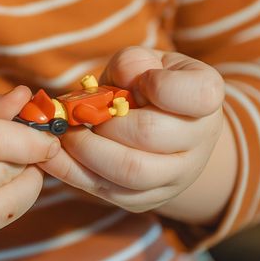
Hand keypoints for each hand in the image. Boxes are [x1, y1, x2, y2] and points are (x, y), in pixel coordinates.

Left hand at [39, 47, 228, 216]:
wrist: (162, 122)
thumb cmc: (149, 82)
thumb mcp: (145, 61)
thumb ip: (132, 62)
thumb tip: (121, 77)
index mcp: (206, 96)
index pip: (195, 95)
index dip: (158, 85)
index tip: (138, 81)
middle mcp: (200, 141)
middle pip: (148, 136)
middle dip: (102, 122)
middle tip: (75, 112)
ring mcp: (178, 176)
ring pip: (129, 173)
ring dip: (84, 151)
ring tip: (64, 133)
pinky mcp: (148, 199)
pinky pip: (109, 192)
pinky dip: (73, 173)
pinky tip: (53, 155)